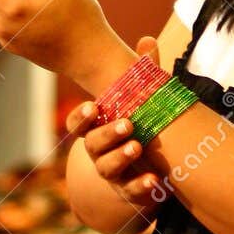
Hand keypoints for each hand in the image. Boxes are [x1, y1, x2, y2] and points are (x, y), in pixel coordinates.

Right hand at [67, 36, 167, 217]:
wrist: (144, 174)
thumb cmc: (138, 130)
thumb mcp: (139, 103)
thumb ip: (142, 76)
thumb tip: (147, 41)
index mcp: (96, 129)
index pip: (77, 124)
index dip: (81, 117)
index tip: (93, 106)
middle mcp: (98, 153)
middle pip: (93, 144)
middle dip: (108, 133)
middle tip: (128, 124)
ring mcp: (112, 174)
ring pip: (107, 168)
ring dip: (121, 157)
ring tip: (138, 147)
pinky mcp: (129, 192)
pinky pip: (132, 192)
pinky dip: (142, 186)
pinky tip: (155, 180)